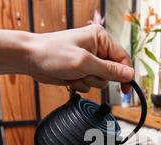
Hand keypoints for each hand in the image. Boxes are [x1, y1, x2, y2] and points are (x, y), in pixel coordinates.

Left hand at [0, 25, 133, 92]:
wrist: (30, 59)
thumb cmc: (53, 53)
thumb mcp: (84, 62)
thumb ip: (109, 70)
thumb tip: (130, 74)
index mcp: (101, 38)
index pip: (123, 59)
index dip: (126, 75)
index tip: (127, 89)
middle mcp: (97, 48)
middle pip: (112, 72)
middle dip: (98, 77)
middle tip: (84, 72)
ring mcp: (88, 60)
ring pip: (101, 81)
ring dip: (88, 82)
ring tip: (74, 74)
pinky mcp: (81, 71)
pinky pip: (90, 85)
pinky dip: (81, 85)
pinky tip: (70, 78)